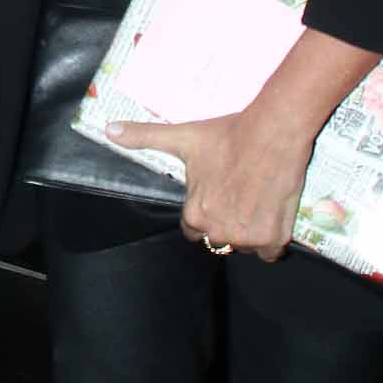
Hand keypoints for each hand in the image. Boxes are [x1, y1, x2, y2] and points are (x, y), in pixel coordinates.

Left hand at [106, 101, 309, 260]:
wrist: (272, 132)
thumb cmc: (228, 135)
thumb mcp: (182, 137)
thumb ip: (145, 137)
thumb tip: (110, 130)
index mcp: (195, 214)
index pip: (193, 230)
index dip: (205, 212)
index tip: (217, 195)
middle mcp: (218, 231)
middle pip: (220, 239)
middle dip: (228, 222)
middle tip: (239, 195)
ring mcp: (247, 237)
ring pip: (245, 246)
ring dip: (250, 231)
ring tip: (256, 200)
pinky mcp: (273, 237)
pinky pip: (270, 252)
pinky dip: (272, 238)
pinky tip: (271, 213)